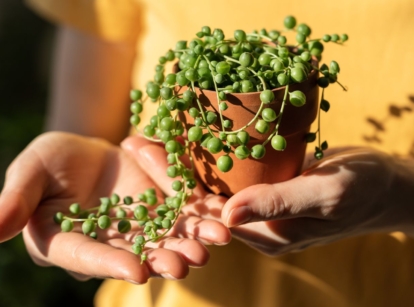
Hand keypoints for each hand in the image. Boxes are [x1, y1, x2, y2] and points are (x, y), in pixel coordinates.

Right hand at [0, 132, 230, 282]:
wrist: (86, 152)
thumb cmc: (51, 162)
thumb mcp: (31, 172)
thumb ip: (16, 199)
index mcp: (71, 241)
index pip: (89, 257)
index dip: (111, 265)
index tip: (136, 272)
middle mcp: (109, 242)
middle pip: (137, 255)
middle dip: (164, 258)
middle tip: (188, 263)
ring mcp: (139, 227)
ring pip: (166, 238)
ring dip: (191, 241)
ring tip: (215, 242)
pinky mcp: (161, 207)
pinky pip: (182, 213)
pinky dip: (201, 216)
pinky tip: (221, 218)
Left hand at [133, 142, 413, 255]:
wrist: (386, 184)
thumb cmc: (363, 190)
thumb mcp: (326, 195)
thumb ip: (278, 204)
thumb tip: (225, 214)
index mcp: (262, 234)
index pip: (204, 214)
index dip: (171, 185)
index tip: (142, 155)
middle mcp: (253, 223)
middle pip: (199, 199)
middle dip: (165, 171)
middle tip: (133, 141)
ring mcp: (258, 204)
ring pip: (211, 184)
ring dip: (182, 160)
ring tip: (151, 135)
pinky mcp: (265, 186)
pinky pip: (230, 173)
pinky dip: (208, 154)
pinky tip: (189, 135)